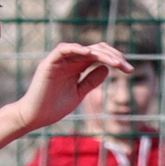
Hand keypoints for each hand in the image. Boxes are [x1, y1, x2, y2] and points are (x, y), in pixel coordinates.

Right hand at [14, 41, 134, 133]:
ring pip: (82, 48)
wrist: (35, 117)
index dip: (115, 60)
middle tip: (126, 66)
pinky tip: (89, 53)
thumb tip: (107, 68)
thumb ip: (91, 80)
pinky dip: (75, 49)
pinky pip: (62, 50)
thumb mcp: (79, 93)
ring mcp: (59, 60)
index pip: (99, 56)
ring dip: (100, 53)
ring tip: (115, 61)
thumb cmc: (54, 106)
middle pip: (94, 49)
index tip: (130, 70)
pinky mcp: (49, 64)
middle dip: (113, 56)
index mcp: (77, 66)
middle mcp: (69, 60)